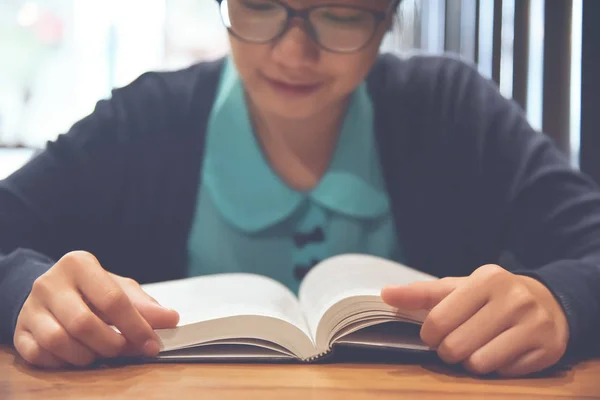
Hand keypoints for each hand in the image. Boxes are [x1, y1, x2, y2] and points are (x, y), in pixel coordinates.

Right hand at [13, 251, 178, 368]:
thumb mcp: (120, 289)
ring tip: (100, 352)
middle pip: (83, 323)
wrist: (50, 291)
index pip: (112, 299)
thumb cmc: (91, 290)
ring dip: (87, 355)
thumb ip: (145, 305)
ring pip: (58, 341)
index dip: (135, 326)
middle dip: (111, 344)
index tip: (151, 344)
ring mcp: (31, 307)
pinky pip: (39, 354)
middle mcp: (50, 283)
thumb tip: (171, 320)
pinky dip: (63, 362)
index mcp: (80, 265)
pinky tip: (76, 355)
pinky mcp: (20, 330)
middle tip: (125, 350)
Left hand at [381, 264, 568, 376]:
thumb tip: (385, 294)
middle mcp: (514, 298)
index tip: (434, 334)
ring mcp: (534, 324)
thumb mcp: (458, 289)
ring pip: (479, 364)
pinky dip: (497, 368)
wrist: (548, 302)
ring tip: (478, 348)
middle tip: (456, 343)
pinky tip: (503, 351)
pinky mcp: (548, 349)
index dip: (429, 335)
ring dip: (471, 362)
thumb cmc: (491, 297)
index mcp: (487, 279)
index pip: (438, 320)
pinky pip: (504, 373)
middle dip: (448, 351)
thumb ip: (422, 293)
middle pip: (456, 346)